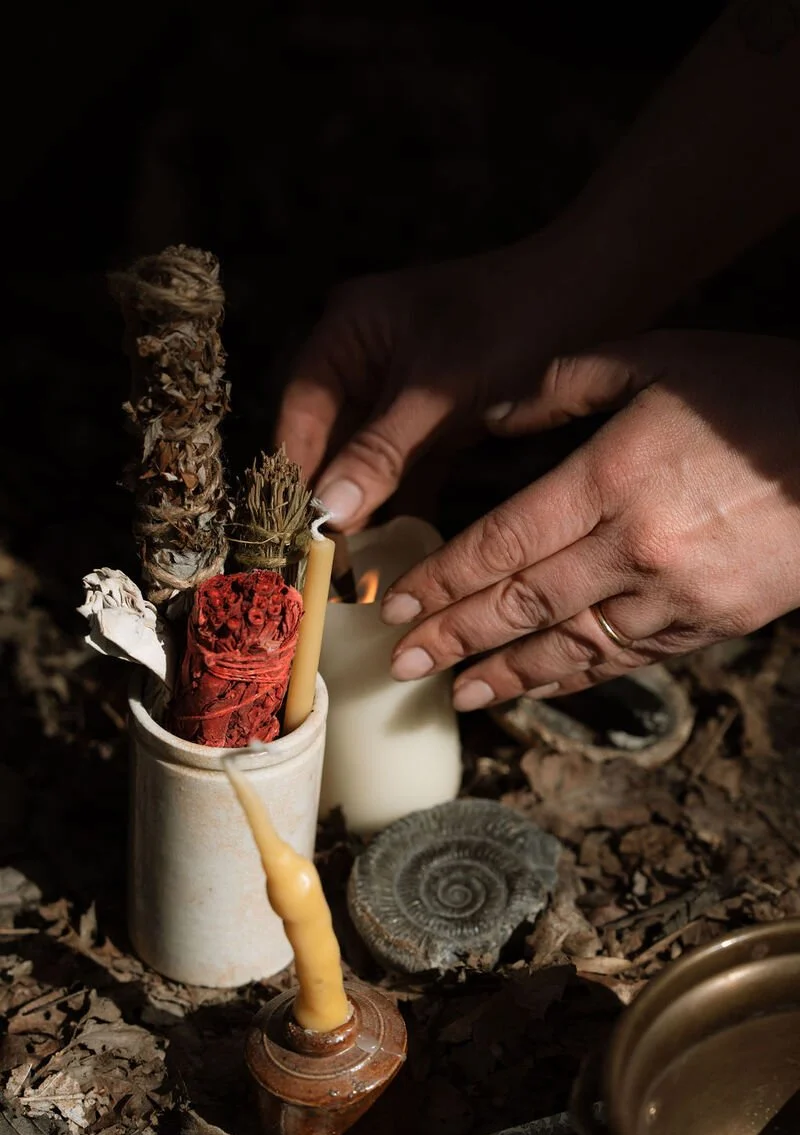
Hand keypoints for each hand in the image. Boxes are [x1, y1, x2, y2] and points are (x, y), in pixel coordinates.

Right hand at [276, 223, 635, 531]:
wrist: (598, 296)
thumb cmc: (515, 325)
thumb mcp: (439, 393)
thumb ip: (379, 453)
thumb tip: (325, 513)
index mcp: (348, 334)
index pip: (300, 414)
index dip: (296, 474)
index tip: (295, 534)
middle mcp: (364, 360)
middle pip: (328, 442)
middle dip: (330, 500)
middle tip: (326, 563)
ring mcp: (400, 390)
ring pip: (367, 461)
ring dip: (366, 508)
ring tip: (359, 567)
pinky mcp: (437, 417)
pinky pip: (407, 467)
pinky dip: (405, 502)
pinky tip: (403, 547)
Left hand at [380, 331, 799, 706]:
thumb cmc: (758, 394)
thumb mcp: (657, 358)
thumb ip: (564, 383)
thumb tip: (491, 415)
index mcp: (612, 477)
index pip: (502, 542)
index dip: (444, 578)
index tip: (398, 601)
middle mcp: (635, 547)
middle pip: (522, 603)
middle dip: (454, 635)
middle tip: (399, 662)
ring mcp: (674, 596)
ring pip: (569, 646)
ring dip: (505, 673)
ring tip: (453, 692)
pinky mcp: (709, 625)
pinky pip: (624, 658)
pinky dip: (574, 676)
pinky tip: (536, 687)